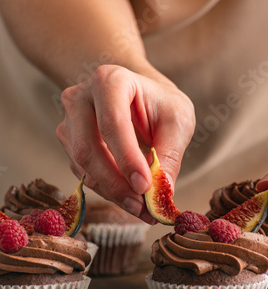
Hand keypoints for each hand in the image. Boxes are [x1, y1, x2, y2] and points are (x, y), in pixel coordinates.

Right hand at [56, 64, 195, 223]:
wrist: (142, 99)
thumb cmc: (161, 105)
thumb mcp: (178, 122)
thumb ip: (170, 154)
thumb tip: (161, 193)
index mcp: (109, 80)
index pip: (112, 123)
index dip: (127, 159)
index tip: (145, 187)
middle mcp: (80, 98)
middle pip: (88, 149)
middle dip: (116, 184)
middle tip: (143, 207)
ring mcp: (69, 122)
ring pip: (84, 167)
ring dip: (113, 192)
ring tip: (143, 208)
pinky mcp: (69, 144)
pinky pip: (84, 175)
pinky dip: (108, 192)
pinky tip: (131, 199)